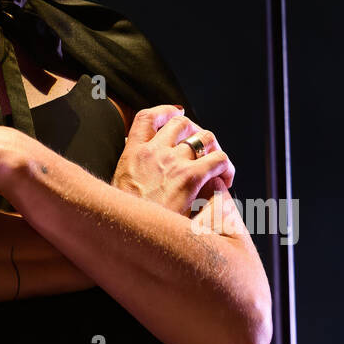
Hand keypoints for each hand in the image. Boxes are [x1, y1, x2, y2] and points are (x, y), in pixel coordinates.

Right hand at [112, 105, 234, 217]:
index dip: (164, 111)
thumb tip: (136, 172)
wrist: (129, 233)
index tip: (174, 113)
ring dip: (213, 147)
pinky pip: (218, 159)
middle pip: (180, 123)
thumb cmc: (125, 219)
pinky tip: (225, 180)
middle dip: (194, 130)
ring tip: (215, 162)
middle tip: (200, 146)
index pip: (146, 117)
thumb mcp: (117, 188)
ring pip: (204, 137)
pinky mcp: (190, 177)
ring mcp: (172, 162)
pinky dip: (226, 167)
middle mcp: (153, 151)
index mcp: (132, 153)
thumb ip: (129, 173)